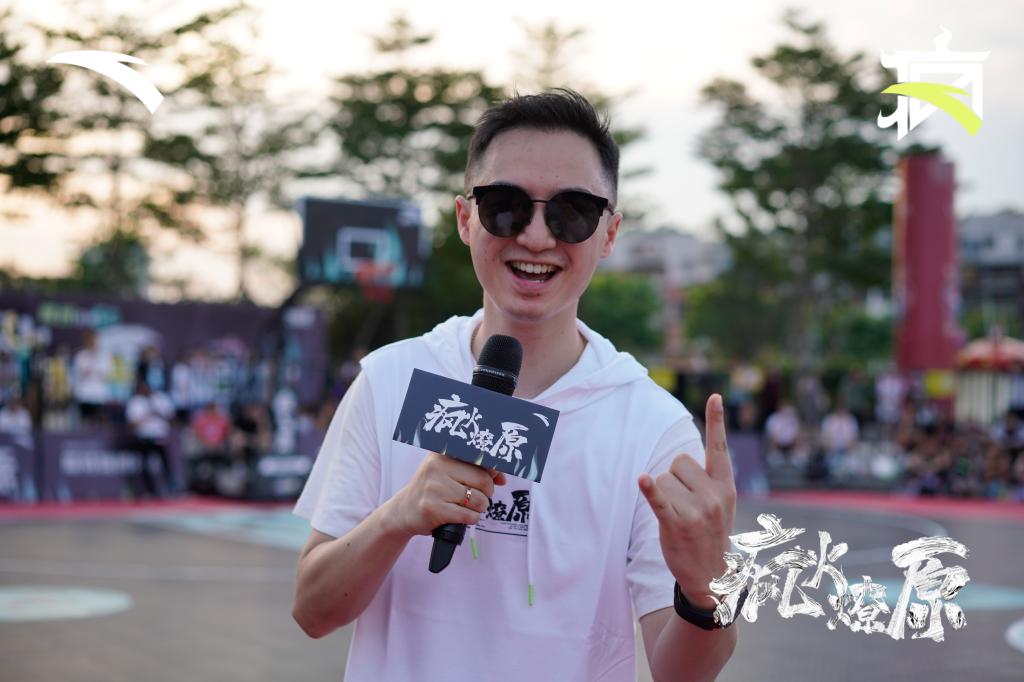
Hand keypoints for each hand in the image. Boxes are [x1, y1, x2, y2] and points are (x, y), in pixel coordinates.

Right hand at [389, 452, 506, 537]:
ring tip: (468, 506)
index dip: (493, 470)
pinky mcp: (433, 508)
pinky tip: (461, 516)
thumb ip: (477, 470)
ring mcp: (434, 488)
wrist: (404, 511)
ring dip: (479, 508)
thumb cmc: (433, 490)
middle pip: (483, 480)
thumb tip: (502, 477)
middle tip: (478, 496)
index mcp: (442, 454)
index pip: (480, 459)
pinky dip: (471, 519)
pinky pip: (469, 515)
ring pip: (478, 500)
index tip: (496, 477)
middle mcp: (436, 467)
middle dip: (487, 493)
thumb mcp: (449, 473)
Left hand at [638, 394, 736, 609]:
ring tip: (676, 517)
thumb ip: (707, 481)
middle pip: (677, 462)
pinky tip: (642, 480)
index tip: (714, 396)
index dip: (716, 422)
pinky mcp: (677, 524)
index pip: (719, 448)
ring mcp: (696, 510)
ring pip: (662, 478)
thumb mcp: (720, 505)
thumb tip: (681, 459)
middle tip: (684, 505)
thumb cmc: (710, 534)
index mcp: (725, 487)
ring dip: (662, 494)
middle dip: (673, 478)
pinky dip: (650, 490)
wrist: (713, 577)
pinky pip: (659, 499)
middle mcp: (713, 495)